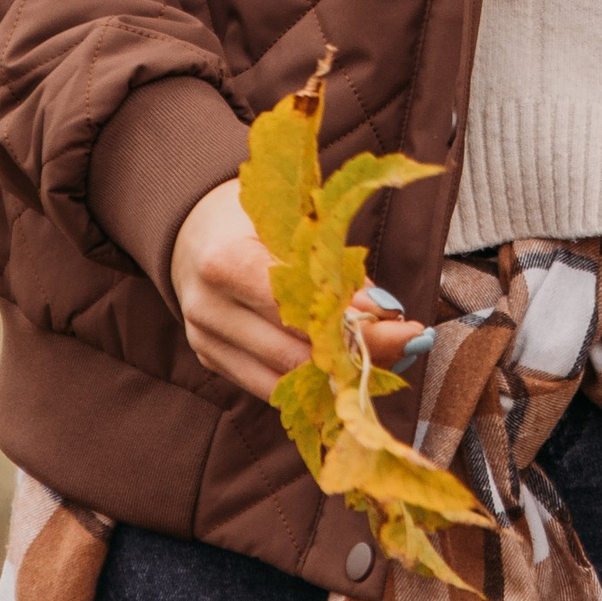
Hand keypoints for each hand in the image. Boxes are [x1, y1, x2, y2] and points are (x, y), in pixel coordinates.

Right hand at [170, 182, 416, 396]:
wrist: (192, 227)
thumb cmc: (252, 216)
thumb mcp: (290, 220)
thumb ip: (331, 264)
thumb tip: (383, 310)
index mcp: (224, 262)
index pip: (295, 305)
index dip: (350, 320)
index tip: (399, 319)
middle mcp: (209, 309)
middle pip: (293, 351)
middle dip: (358, 352)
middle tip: (409, 342)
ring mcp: (205, 340)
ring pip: (284, 378)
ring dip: (341, 374)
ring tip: (388, 357)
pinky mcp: (210, 359)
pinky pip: (268, 384)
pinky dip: (312, 381)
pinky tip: (349, 369)